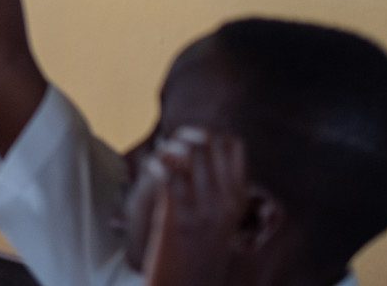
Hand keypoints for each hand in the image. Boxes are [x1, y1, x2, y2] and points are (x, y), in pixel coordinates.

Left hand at [142, 127, 247, 285]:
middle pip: (204, 143)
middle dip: (182, 137)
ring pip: (183, 154)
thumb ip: (220, 186)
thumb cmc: (200, 251)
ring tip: (156, 161)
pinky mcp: (174, 221)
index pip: (230, 143)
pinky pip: (165, 176)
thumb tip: (206, 142)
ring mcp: (200, 212)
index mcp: (237, 200)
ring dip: (165, 150)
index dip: (207, 135)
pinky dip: (154, 165)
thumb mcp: (221, 219)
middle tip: (167, 149)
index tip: (191, 144)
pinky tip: (149, 170)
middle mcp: (223, 204)